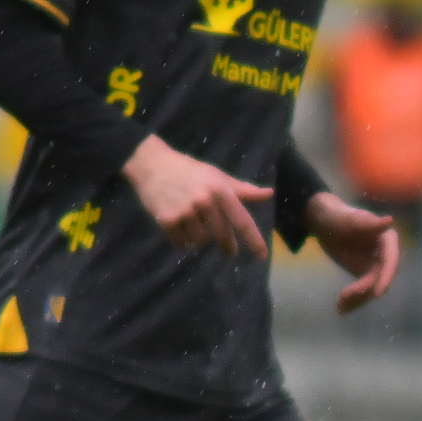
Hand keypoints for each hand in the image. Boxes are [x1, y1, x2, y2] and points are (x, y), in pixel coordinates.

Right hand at [120, 134, 267, 259]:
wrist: (152, 165)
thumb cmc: (189, 171)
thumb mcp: (217, 176)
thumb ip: (243, 189)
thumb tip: (269, 194)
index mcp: (220, 190)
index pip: (242, 220)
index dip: (254, 240)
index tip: (262, 256)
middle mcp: (205, 201)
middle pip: (222, 236)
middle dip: (228, 246)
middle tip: (230, 252)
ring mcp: (185, 211)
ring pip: (201, 241)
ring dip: (200, 239)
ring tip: (194, 225)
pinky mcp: (168, 220)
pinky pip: (182, 243)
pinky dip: (183, 241)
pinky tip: (180, 227)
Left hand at [297, 190, 398, 311]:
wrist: (325, 223)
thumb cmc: (338, 216)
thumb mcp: (351, 220)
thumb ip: (370, 223)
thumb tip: (389, 220)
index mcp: (388, 240)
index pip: (391, 262)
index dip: (386, 278)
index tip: (377, 294)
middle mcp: (385, 255)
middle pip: (380, 279)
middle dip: (364, 291)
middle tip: (346, 296)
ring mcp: (375, 266)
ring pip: (370, 289)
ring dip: (357, 300)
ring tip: (340, 305)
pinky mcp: (364, 274)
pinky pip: (362, 292)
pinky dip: (352, 301)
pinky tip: (341, 308)